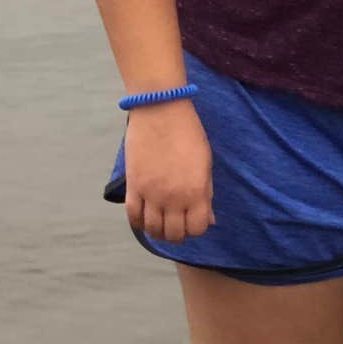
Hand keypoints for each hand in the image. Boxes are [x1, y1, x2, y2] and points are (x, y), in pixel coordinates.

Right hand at [123, 101, 215, 242]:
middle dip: (177, 233)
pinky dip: (138, 222)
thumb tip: (210, 219)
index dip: (196, 227)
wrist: (160, 110)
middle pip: (174, 234)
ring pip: (153, 229)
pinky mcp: (133, 186)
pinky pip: (133, 216)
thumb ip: (206, 193)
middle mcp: (174, 198)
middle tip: (174, 222)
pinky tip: (143, 216)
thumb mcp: (205, 163)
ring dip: (157, 230)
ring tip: (159, 221)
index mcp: (197, 192)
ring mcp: (151, 194)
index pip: (198, 229)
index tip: (192, 219)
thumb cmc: (188, 132)